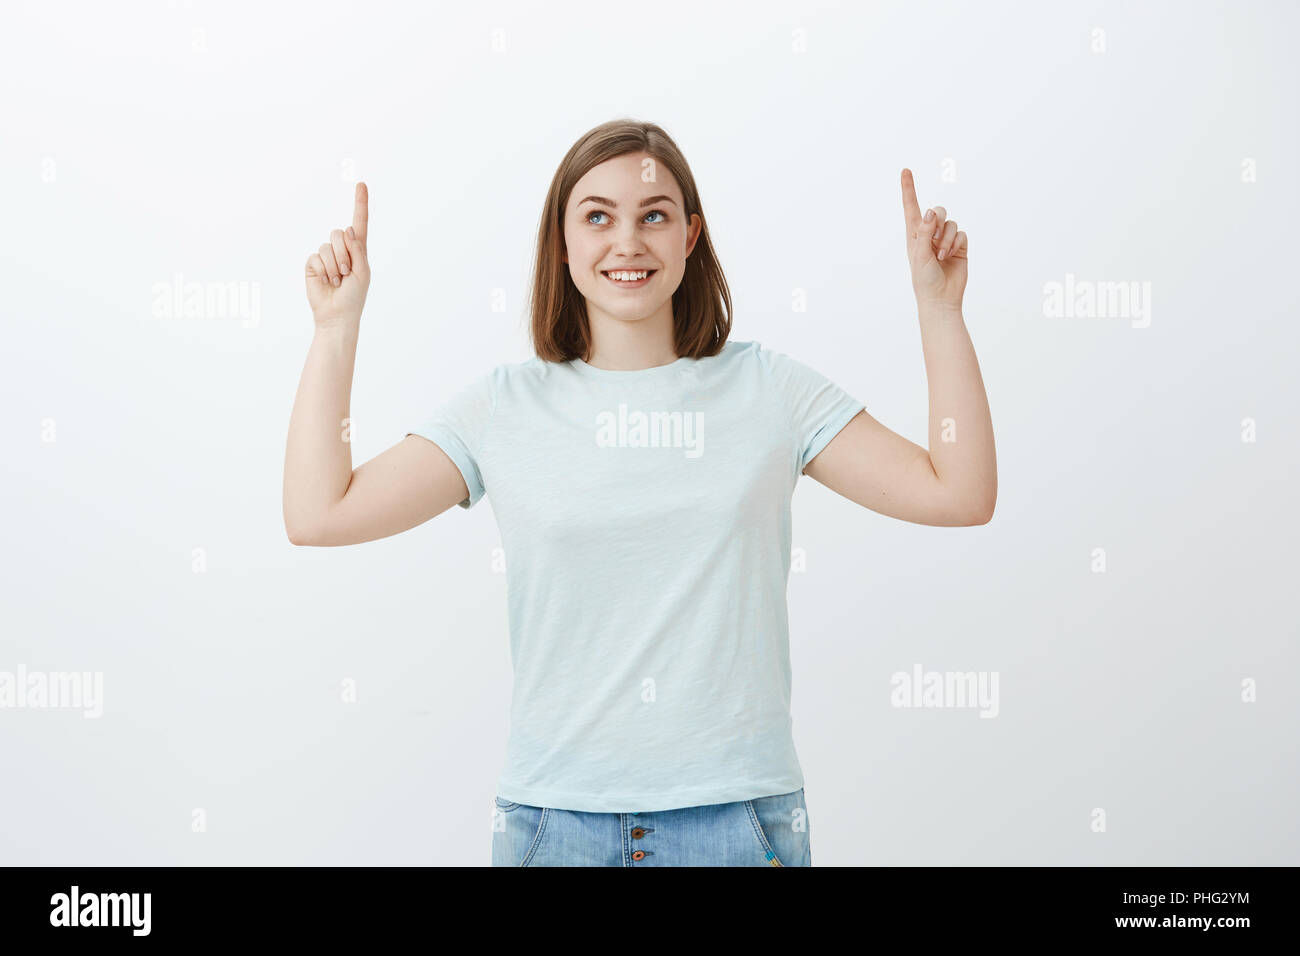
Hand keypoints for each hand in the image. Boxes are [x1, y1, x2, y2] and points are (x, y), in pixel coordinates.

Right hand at [305, 182, 369, 326]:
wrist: (337, 315)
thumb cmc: (354, 296)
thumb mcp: (363, 272)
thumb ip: (358, 250)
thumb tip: (348, 229)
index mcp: (358, 249)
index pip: (359, 223)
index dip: (360, 203)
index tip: (361, 184)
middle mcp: (342, 249)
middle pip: (339, 233)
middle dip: (345, 254)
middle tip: (347, 273)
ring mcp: (326, 255)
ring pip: (328, 245)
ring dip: (335, 265)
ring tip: (337, 280)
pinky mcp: (313, 263)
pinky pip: (317, 257)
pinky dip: (323, 270)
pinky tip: (325, 281)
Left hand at [900, 168, 966, 309]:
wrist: (940, 298)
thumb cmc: (923, 279)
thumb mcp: (919, 255)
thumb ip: (924, 232)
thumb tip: (929, 211)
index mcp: (914, 234)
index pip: (911, 207)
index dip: (908, 189)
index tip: (905, 170)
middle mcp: (929, 234)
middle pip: (936, 210)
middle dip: (937, 221)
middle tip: (933, 239)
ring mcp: (945, 239)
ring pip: (950, 223)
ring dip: (946, 239)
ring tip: (940, 256)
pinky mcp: (959, 246)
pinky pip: (961, 233)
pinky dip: (956, 244)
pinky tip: (950, 257)